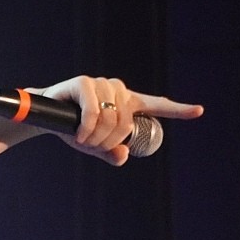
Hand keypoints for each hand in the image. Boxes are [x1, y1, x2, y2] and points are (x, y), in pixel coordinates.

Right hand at [33, 76, 203, 165]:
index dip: (178, 110)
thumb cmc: (70, 128)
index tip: (199, 111)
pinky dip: (88, 128)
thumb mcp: (93, 144)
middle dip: (109, 142)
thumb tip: (123, 156)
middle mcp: (118, 90)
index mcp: (127, 103)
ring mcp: (102, 84)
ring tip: (83, 140)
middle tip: (93, 147)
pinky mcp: (84, 83)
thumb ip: (110, 152)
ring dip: (97, 138)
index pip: (156, 105)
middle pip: (126, 124)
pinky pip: (95, 111)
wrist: (41, 116)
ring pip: (112, 119)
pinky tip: (80, 135)